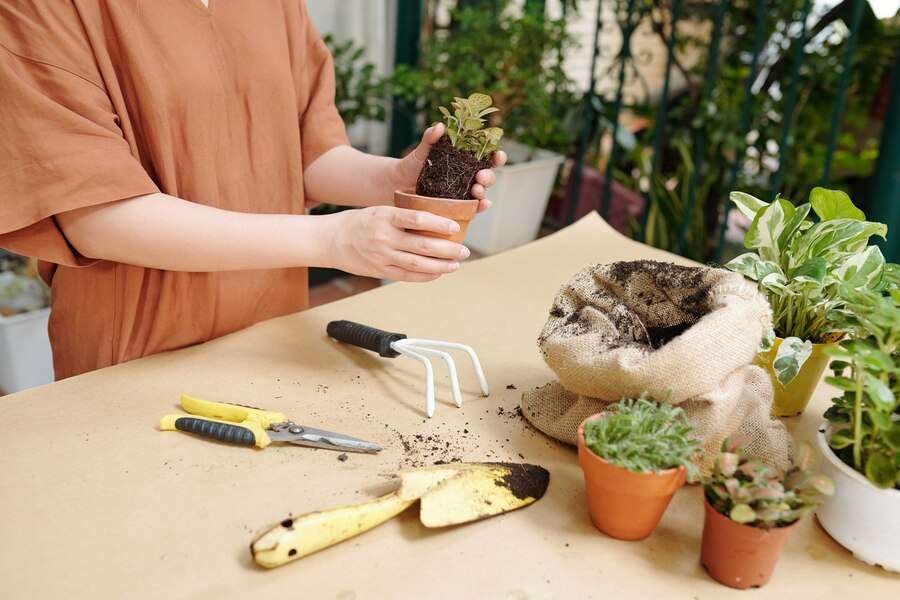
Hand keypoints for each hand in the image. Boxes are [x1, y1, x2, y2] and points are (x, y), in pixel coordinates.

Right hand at [324, 206, 470, 281]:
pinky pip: (407, 276)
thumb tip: (435, 222)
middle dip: (447, 249)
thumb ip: (403, 217)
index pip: (417, 220)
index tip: (455, 227)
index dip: (439, 224)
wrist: (330, 240)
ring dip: (441, 266)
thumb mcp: (380, 211)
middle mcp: (384, 238)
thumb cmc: (359, 222)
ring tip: (456, 264)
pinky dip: (425, 276)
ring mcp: (382, 256)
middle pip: (422, 246)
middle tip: (464, 250)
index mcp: (385, 217)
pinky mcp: (380, 271)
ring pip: (417, 264)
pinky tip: (438, 273)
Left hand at [392, 123, 507, 212]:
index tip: (498, 155)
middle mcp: (468, 177)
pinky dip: (480, 207)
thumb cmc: (413, 164)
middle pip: (487, 176)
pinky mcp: (457, 207)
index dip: (496, 156)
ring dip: (484, 192)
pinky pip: (472, 209)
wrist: (399, 184)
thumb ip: (431, 138)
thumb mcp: (422, 150)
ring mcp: (463, 193)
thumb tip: (440, 126)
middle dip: (488, 176)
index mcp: (465, 160)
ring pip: (481, 193)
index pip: (486, 158)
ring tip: (477, 190)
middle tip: (480, 176)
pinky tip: (481, 205)